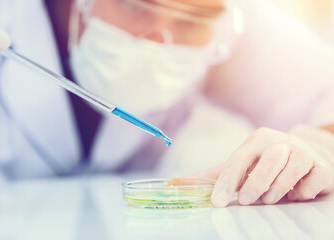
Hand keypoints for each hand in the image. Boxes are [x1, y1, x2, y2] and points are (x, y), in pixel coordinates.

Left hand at [190, 125, 333, 206]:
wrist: (307, 156)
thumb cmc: (266, 164)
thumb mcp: (240, 166)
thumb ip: (213, 175)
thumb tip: (176, 183)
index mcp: (257, 140)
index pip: (239, 159)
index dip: (226, 181)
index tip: (217, 203)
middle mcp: (280, 142)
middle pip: (268, 159)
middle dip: (255, 183)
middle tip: (244, 201)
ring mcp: (303, 153)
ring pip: (292, 167)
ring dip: (278, 188)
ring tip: (269, 199)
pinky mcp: (321, 167)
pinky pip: (314, 179)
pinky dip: (303, 191)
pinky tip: (295, 195)